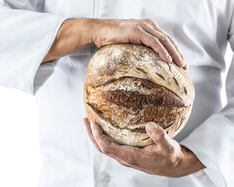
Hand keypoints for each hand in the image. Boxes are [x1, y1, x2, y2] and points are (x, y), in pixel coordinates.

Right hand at [43, 18, 186, 69]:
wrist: (96, 31)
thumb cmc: (108, 39)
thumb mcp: (127, 44)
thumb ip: (137, 48)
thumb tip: (141, 63)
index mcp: (147, 27)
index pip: (165, 39)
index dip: (175, 50)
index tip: (180, 63)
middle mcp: (148, 25)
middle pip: (168, 40)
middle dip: (178, 53)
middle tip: (185, 66)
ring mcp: (143, 27)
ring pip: (164, 41)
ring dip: (174, 54)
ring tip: (180, 65)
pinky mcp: (137, 31)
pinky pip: (154, 42)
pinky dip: (163, 51)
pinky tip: (168, 60)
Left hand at [83, 118, 204, 176]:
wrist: (174, 166)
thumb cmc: (170, 157)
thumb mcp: (168, 146)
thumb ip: (160, 136)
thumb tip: (150, 125)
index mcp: (130, 157)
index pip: (107, 148)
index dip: (98, 136)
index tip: (94, 124)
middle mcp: (124, 158)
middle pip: (100, 147)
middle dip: (91, 134)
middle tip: (85, 120)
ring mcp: (124, 157)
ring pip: (104, 147)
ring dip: (95, 136)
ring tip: (89, 122)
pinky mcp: (126, 154)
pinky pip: (110, 146)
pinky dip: (103, 137)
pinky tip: (103, 127)